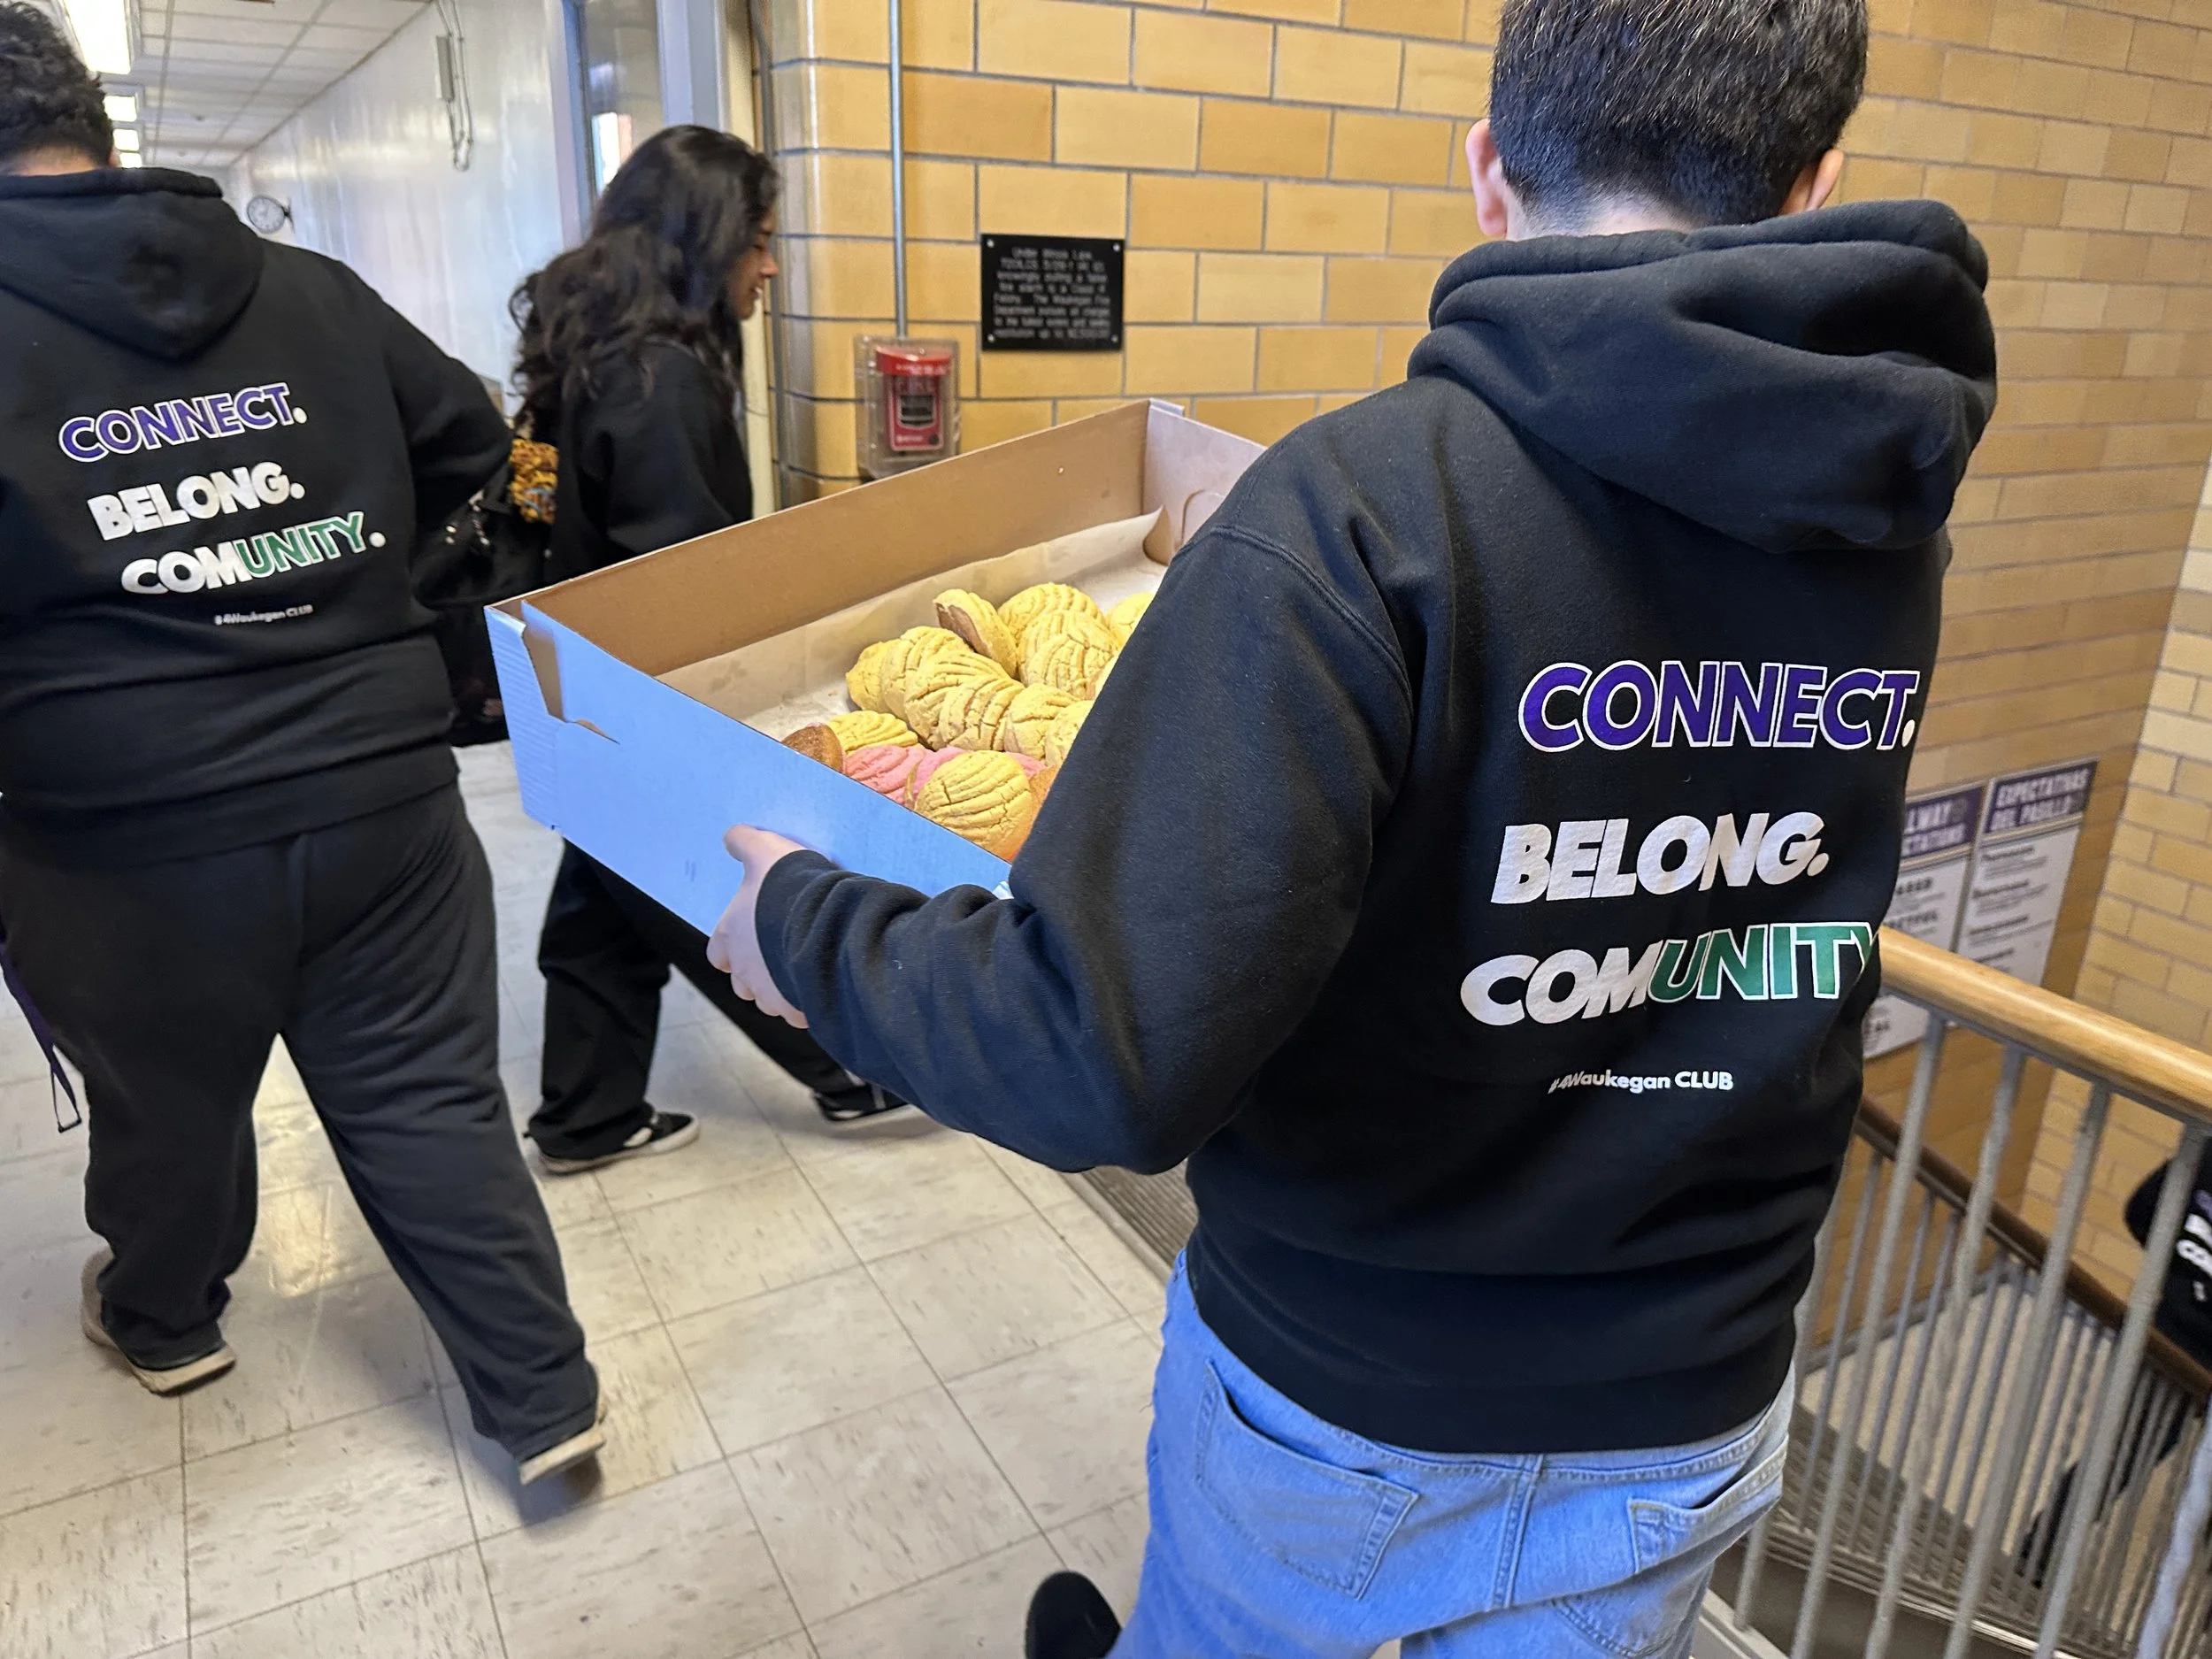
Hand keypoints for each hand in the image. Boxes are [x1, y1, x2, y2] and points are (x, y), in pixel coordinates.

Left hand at [706, 825, 810, 1026]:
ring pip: (769, 1000)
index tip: (748, 939)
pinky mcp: (796, 1007)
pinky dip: (806, 1002)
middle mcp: (744, 970)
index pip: (718, 953)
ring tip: (805, 967)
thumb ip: (745, 843)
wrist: (824, 920)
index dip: (731, 948)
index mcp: (730, 938)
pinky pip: (798, 1012)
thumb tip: (731, 835)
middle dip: (757, 974)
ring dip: (781, 988)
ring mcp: (770, 993)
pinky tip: (823, 980)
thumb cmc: (788, 887)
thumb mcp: (765, 852)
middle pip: (742, 984)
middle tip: (780, 953)